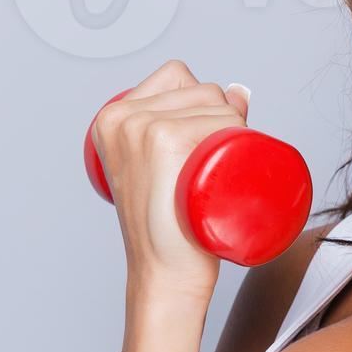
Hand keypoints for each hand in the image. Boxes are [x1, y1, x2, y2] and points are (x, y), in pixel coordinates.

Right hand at [87, 58, 251, 301]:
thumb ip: (196, 125)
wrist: (164, 276)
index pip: (178, 75)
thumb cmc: (171, 230)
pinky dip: (234, 132)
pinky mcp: (162, 141)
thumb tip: (239, 91)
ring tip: (215, 173)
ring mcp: (141, 127)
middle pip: (201, 88)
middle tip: (215, 167)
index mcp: (112, 117)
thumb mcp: (171, 169)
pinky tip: (222, 160)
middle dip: (224, 117)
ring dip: (235, 130)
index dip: (204, 101)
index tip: (206, 141)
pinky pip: (220, 118)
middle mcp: (121, 117)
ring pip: (215, 103)